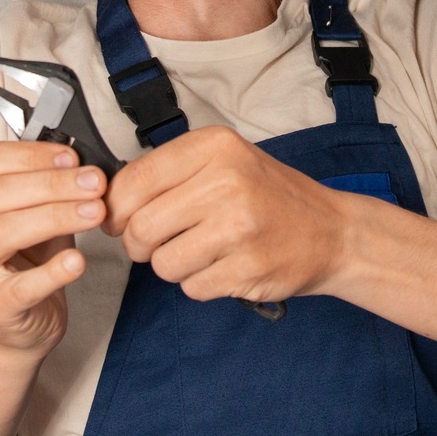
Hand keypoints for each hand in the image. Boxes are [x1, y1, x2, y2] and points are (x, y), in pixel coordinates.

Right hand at [0, 141, 107, 355]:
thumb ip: (42, 180)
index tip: (71, 157)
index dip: (30, 156)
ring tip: (95, 211)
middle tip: (93, 182)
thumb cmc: (24, 254)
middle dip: (51, 184)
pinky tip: (77, 260)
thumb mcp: (29, 208)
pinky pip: (22, 286)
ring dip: (57, 216)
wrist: (20, 318)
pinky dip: (54, 271)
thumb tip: (76, 159)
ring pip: (6, 232)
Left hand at [103, 126, 355, 303]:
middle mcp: (227, 182)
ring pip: (162, 264)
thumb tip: (104, 203)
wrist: (332, 231)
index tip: (122, 220)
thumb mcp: (223, 162)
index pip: (131, 182)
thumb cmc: (268, 195)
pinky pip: (191, 288)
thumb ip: (167, 174)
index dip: (116, 210)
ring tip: (205, 251)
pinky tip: (226, 265)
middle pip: (140, 229)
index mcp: (214, 147)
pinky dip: (201, 283)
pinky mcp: (248, 268)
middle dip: (141, 245)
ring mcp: (239, 227)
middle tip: (162, 242)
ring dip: (175, 266)